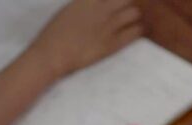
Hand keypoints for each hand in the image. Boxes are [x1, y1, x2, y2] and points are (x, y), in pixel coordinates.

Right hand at [28, 0, 143, 78]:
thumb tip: (95, 4)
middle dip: (129, 3)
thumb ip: (87, 4)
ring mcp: (109, 25)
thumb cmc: (56, 32)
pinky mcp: (113, 43)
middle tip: (126, 11)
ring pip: (135, 13)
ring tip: (132, 21)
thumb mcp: (71, 9)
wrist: (53, 53)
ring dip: (134, 16)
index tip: (118, 3)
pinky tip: (135, 32)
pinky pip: (135, 32)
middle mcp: (102, 8)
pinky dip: (138, 30)